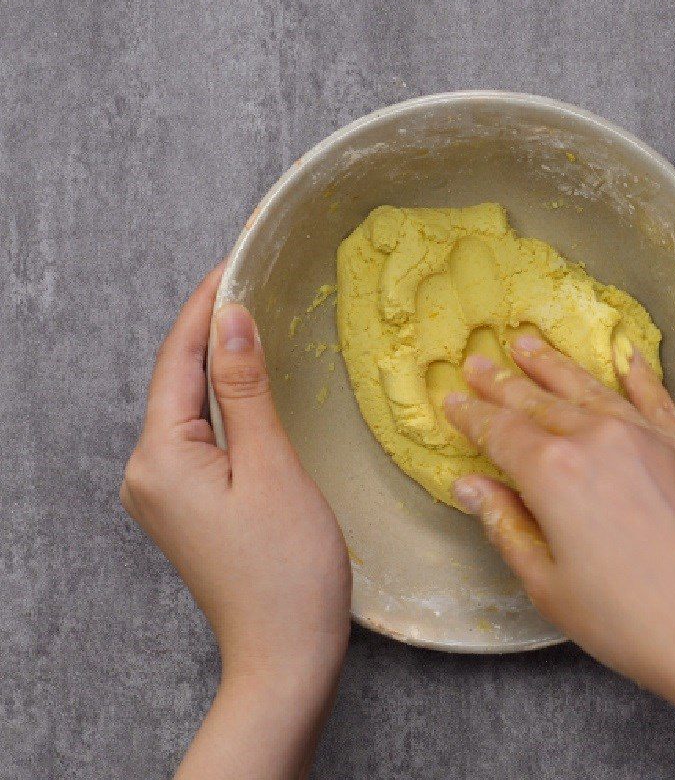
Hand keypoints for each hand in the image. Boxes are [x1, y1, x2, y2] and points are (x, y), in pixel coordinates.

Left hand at [120, 265, 350, 777]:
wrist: (285, 653)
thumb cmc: (287, 569)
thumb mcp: (271, 466)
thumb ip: (245, 390)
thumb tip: (231, 318)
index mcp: (160, 458)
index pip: (178, 358)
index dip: (205, 305)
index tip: (234, 262)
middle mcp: (147, 471)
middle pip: (177, 378)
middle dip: (210, 327)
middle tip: (249, 279)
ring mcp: (162, 490)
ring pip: (189, 405)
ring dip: (218, 362)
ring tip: (251, 316)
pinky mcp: (185, 502)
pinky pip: (199, 433)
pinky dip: (223, 399)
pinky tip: (246, 380)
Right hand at [444, 333, 674, 779]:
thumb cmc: (635, 624)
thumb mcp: (549, 586)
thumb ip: (505, 526)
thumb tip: (469, 486)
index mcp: (555, 475)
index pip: (500, 432)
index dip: (471, 415)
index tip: (452, 400)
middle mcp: (600, 440)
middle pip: (538, 402)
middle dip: (502, 382)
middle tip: (477, 361)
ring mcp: (652, 437)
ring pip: (589, 389)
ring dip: (552, 366)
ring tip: (527, 343)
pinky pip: (658, 398)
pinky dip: (638, 375)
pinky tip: (625, 355)